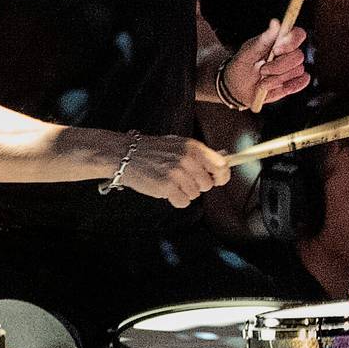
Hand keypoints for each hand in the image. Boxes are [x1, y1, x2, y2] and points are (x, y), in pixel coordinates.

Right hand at [115, 136, 230, 207]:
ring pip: (195, 194)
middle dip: (196, 185)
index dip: (221, 176)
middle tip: (181, 179)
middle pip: (207, 184)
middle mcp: (187, 160)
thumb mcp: (179, 145)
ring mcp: (177, 173)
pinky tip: (165, 190)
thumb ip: (200, 154)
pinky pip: (183, 202)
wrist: (124, 155)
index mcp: (194, 148)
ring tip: (170, 182)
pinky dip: (175, 200)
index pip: (221, 166)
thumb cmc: (152, 151)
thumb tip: (224, 160)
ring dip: (184, 192)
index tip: (217, 180)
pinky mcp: (166, 187)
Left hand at [231, 19, 310, 110]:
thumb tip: (275, 22)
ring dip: (278, 79)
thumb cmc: (242, 67)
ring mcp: (293, 68)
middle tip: (262, 70)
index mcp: (279, 42)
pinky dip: (290, 86)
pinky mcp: (295, 82)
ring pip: (298, 71)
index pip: (298, 34)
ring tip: (262, 83)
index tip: (276, 50)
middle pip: (298, 56)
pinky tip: (275, 88)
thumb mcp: (249, 53)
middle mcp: (289, 53)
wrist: (238, 89)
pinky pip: (303, 81)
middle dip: (279, 66)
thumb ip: (264, 39)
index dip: (291, 42)